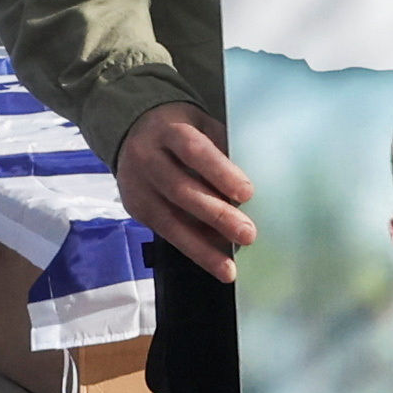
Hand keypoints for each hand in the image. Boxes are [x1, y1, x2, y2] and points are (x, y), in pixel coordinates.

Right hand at [117, 99, 256, 278]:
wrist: (132, 133)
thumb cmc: (180, 131)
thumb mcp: (201, 125)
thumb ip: (223, 148)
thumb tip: (260, 178)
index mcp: (167, 131)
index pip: (194, 151)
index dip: (220, 172)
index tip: (247, 193)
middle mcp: (146, 159)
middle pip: (181, 190)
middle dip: (216, 215)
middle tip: (247, 234)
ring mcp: (137, 187)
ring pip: (169, 220)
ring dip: (202, 247)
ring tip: (229, 267)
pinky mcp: (136, 210)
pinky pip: (166, 233)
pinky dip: (193, 249)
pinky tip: (214, 262)